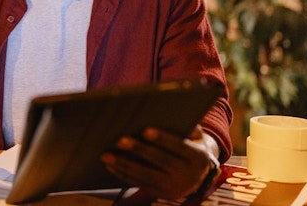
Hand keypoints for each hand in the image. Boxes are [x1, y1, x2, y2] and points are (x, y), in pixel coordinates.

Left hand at [101, 125, 218, 200]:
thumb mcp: (196, 136)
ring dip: (124, 165)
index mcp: (198, 158)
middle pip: (161, 162)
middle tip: (119, 140)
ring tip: (107, 154)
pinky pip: (140, 184)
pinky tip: (110, 165)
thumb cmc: (191, 145)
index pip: (180, 147)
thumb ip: (186, 125)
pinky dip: (123, 175)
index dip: (163, 139)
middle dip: (139, 150)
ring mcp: (174, 188)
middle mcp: (188, 175)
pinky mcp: (161, 194)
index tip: (145, 130)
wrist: (199, 176)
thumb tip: (166, 112)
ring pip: (147, 176)